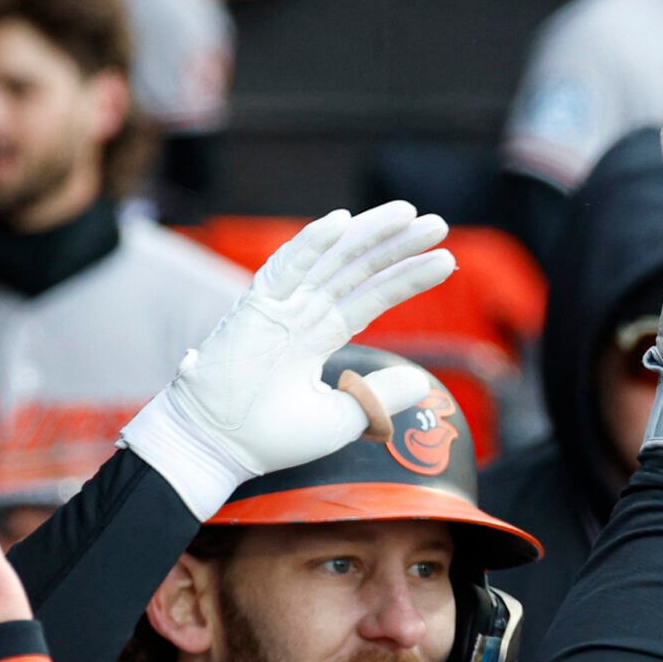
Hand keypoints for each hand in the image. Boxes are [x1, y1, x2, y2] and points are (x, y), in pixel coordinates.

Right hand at [157, 201, 453, 472]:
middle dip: (397, 245)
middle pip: (357, 268)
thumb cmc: (270, 438)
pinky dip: (311, 243)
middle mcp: (301, 312)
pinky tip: (342, 222)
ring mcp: (279, 306)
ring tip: (408, 214)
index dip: (406, 278)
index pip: (371, 296)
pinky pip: (286, 267)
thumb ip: (379, 397)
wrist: (216, 447)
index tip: (446, 260)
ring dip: (368, 233)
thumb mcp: (340, 419)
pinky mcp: (256, 307)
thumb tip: (422, 380)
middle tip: (437, 223)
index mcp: (318, 334)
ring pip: (330, 259)